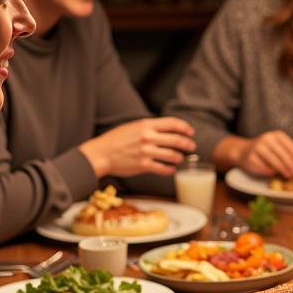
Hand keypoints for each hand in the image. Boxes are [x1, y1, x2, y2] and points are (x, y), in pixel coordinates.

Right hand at [80, 116, 195, 178]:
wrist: (101, 154)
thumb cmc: (115, 140)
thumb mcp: (132, 127)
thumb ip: (148, 127)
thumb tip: (164, 129)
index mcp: (146, 125)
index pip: (173, 123)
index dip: (185, 128)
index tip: (191, 132)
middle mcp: (148, 137)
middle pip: (176, 140)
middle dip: (188, 144)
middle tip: (191, 147)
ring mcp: (146, 151)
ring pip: (172, 155)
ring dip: (180, 157)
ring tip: (180, 158)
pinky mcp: (143, 165)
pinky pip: (162, 168)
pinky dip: (170, 169)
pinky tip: (171, 169)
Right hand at [238, 130, 292, 177]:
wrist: (243, 151)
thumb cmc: (266, 150)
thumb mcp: (280, 147)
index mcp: (276, 135)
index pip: (289, 145)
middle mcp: (266, 138)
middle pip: (282, 153)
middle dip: (291, 164)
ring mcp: (257, 147)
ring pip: (273, 160)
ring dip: (282, 169)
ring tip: (288, 175)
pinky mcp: (251, 157)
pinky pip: (264, 167)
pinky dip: (270, 171)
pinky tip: (274, 174)